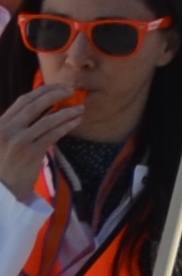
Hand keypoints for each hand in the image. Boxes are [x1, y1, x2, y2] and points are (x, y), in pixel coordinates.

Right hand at [0, 80, 82, 205]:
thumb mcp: (4, 140)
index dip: (42, 91)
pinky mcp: (32, 153)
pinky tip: (76, 121)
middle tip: (72, 90)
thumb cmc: (5, 164)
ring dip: (67, 111)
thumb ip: (17, 124)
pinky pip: (54, 134)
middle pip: (35, 105)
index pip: (23, 101)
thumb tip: (44, 106)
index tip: (57, 86)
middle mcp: (7, 130)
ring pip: (48, 119)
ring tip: (80, 108)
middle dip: (56, 94)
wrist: (3, 189)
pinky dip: (67, 125)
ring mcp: (19, 141)